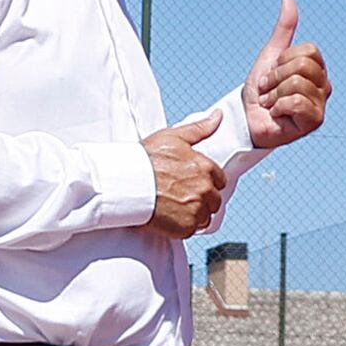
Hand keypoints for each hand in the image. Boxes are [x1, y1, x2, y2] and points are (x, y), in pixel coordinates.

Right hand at [145, 115, 222, 237]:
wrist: (126, 182)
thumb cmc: (146, 158)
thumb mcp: (173, 136)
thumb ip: (200, 128)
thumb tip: (218, 115)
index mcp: (206, 168)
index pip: (219, 180)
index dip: (205, 182)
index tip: (190, 183)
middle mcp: (205, 189)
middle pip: (213, 201)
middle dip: (200, 200)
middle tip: (179, 196)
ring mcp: (196, 209)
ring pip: (204, 217)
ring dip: (193, 215)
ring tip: (172, 207)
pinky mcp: (185, 227)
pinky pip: (191, 230)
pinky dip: (182, 227)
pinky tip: (168, 217)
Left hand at [240, 0, 329, 147]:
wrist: (247, 118)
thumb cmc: (261, 90)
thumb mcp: (270, 55)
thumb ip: (283, 30)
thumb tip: (288, 0)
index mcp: (317, 68)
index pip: (308, 50)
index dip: (283, 60)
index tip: (271, 73)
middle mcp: (323, 86)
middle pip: (303, 65)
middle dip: (276, 76)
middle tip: (268, 89)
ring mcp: (321, 104)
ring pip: (297, 83)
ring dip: (274, 93)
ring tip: (270, 103)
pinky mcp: (314, 121)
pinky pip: (296, 103)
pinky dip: (278, 107)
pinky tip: (276, 114)